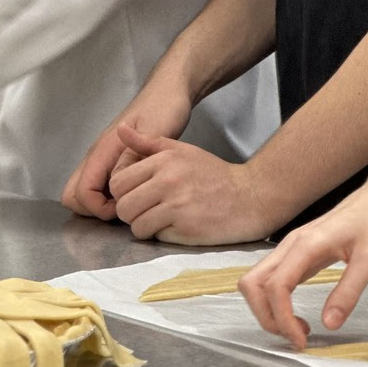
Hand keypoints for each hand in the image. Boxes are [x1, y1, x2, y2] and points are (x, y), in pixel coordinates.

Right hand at [61, 88, 192, 219]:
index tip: (124, 207)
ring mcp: (102, 158)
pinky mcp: (112, 161)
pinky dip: (109, 198)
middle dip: (93, 211)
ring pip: (83, 191)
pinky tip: (134, 194)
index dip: (98, 209)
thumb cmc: (162, 108)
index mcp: (103, 150)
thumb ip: (132, 158)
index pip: (81, 192)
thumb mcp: (154, 133)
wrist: (168, 91)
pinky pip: (98, 187)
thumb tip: (115, 184)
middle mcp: (97, 155)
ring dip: (101, 206)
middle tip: (124, 208)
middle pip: (73, 195)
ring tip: (132, 201)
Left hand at [108, 125, 274, 244]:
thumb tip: (121, 130)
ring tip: (157, 219)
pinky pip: (156, 237)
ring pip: (136, 225)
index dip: (122, 193)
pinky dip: (160, 235)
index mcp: (162, 161)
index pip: (118, 183)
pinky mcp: (187, 229)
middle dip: (129, 212)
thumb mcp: (180, 149)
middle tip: (144, 210)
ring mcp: (176, 207)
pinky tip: (174, 226)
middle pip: (123, 206)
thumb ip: (147, 143)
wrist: (249, 196)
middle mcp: (167, 182)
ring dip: (143, 226)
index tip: (134, 195)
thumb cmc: (213, 173)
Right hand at [239, 179, 367, 348]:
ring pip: (258, 279)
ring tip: (299, 329)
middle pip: (252, 282)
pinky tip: (299, 313)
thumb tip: (328, 325)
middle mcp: (291, 244)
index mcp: (305, 244)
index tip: (303, 342)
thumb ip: (348, 291)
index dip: (283, 318)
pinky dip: (276, 300)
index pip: (276, 286)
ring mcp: (292, 246)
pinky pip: (273, 277)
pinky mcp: (298, 251)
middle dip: (266, 315)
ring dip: (268, 308)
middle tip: (296, 338)